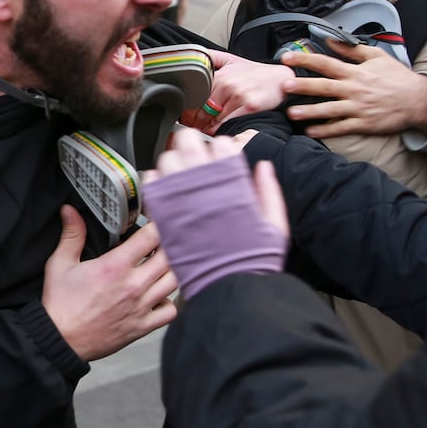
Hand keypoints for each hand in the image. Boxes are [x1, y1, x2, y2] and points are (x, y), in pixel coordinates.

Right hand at [40, 206, 177, 360]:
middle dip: (168, 245)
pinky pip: (171, 311)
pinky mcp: (142, 326)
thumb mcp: (60, 263)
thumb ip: (71, 234)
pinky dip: (171, 301)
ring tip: (161, 265)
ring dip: (171, 270)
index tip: (155, 220)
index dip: (158, 223)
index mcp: (115, 266)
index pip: (152, 236)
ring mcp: (141, 306)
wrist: (60, 340)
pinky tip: (160, 294)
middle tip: (160, 242)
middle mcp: (133, 285)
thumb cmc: (60, 304)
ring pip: (174, 281)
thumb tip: (70, 211)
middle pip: (170, 256)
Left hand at [144, 134, 290, 288]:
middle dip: (191, 146)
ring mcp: (181, 196)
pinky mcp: (164, 213)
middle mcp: (205, 183)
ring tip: (180, 176)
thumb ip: (269, 191)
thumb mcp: (275, 224)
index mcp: (233, 181)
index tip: (220, 158)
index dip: (220, 149)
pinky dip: (156, 182)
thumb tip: (263, 167)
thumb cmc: (253, 260)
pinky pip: (151, 184)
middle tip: (195, 158)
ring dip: (173, 163)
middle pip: (187, 142)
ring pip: (167, 159)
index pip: (220, 143)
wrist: (230, 286)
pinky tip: (165, 191)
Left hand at [187, 51, 294, 130]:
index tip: (187, 117)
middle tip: (195, 127)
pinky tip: (219, 131)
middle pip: (202, 110)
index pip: (196, 97)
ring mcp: (238, 96)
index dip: (189, 110)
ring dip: (207, 128)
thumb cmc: (257, 74)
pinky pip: (227, 124)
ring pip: (214, 119)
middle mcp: (227, 85)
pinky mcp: (249, 107)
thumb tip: (196, 54)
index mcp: (220, 76)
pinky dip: (220, 130)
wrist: (281, 79)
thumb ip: (212, 57)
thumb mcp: (233, 60)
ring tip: (206, 130)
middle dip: (196, 121)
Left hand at [281, 39, 426, 136]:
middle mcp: (354, 89)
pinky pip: (341, 128)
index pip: (326, 63)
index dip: (305, 60)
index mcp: (356, 72)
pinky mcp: (363, 124)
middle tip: (284, 86)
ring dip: (309, 112)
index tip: (287, 58)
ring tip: (291, 113)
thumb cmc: (397, 78)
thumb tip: (330, 41)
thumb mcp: (377, 57)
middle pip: (324, 87)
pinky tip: (310, 132)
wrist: (419, 100)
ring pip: (329, 110)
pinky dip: (326, 130)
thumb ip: (351, 50)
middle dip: (303, 86)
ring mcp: (358, 108)